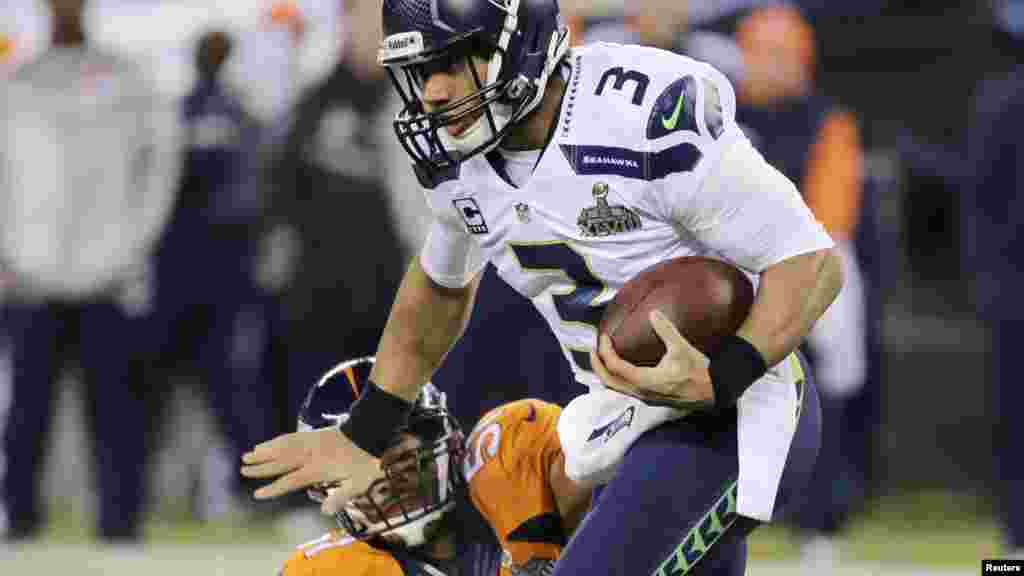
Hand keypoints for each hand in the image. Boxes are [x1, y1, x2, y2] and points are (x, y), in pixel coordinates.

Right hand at [241, 428, 380, 514]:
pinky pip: (291, 436)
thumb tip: (325, 512)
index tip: (257, 494)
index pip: (291, 480)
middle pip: (281, 461)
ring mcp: (311, 442)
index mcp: (319, 468)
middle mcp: (310, 454)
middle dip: (261, 467)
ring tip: (248, 454)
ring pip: (282, 446)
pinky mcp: (313, 434)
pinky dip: (277, 440)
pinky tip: (269, 442)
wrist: (370, 431)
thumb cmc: (366, 460)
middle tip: (243, 470)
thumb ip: (342, 496)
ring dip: (265, 451)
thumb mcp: (360, 483)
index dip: (273, 488)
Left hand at [590, 309, 714, 409]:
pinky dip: (617, 377)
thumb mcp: (682, 348)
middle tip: (593, 349)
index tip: (604, 337)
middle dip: (597, 365)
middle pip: (609, 381)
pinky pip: (625, 388)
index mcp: (645, 381)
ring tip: (603, 357)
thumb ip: (666, 330)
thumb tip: (653, 313)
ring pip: (617, 388)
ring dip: (606, 373)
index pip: (615, 367)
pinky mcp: (650, 397)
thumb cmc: (698, 371)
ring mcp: (645, 397)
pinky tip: (621, 366)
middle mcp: (641, 392)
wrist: (713, 391)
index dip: (605, 352)